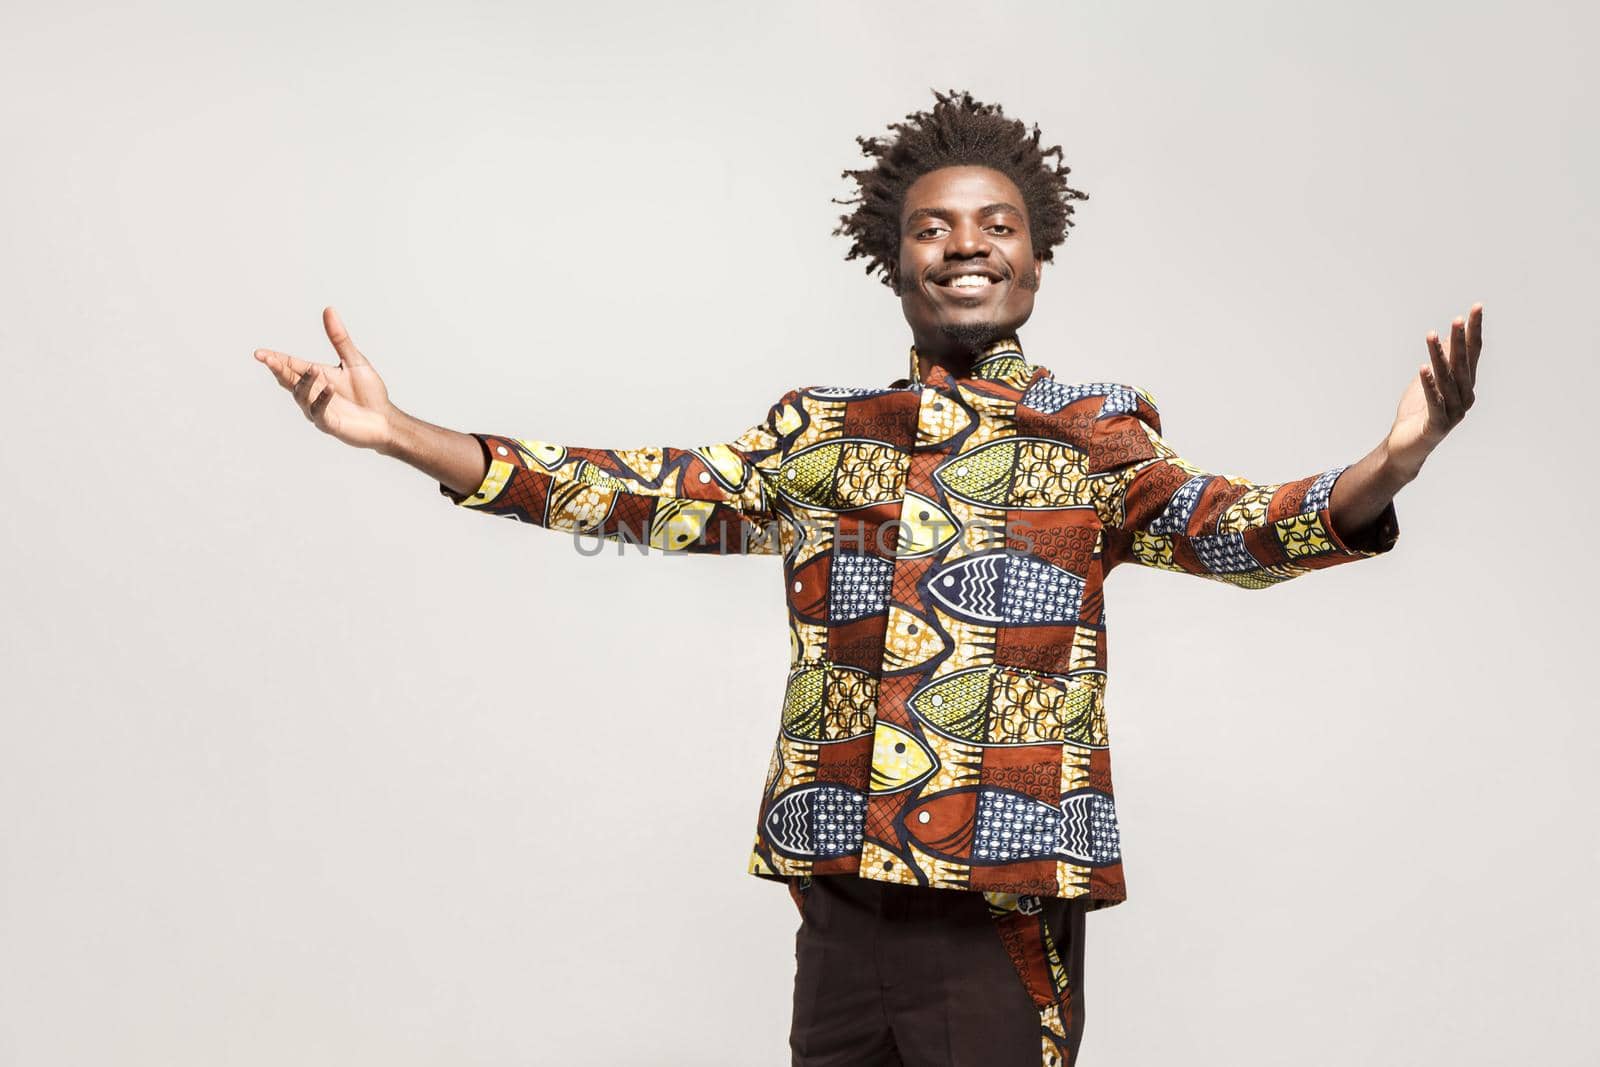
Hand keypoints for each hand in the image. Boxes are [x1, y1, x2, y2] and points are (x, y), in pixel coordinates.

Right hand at [254, 307, 397, 450]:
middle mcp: (312, 393)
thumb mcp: (354, 360)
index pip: (291, 365)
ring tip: (314, 370)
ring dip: (305, 382)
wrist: (384, 419)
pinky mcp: (329, 424)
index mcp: (316, 376)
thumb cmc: (369, 392)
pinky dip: (323, 399)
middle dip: (278, 369)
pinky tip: (329, 387)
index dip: (275, 359)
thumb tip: (329, 310)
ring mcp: (318, 409)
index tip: (259, 353)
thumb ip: (339, 338)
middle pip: (289, 380)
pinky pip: (320, 411)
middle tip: (268, 359)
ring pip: (302, 395)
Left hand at [1383, 303, 1481, 478]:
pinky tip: (1423, 368)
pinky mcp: (1437, 425)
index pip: (1472, 353)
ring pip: (1446, 380)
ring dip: (1439, 357)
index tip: (1477, 308)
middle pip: (1463, 365)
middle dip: (1460, 341)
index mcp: (1465, 386)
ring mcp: (1453, 412)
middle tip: (1457, 318)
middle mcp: (1464, 397)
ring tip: (1432, 336)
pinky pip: (1433, 401)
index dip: (1474, 331)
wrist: (1406, 448)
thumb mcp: (1429, 382)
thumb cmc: (1418, 413)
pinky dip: (1428, 384)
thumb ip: (1441, 363)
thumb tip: (1447, 336)